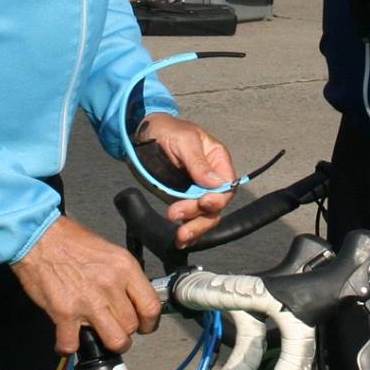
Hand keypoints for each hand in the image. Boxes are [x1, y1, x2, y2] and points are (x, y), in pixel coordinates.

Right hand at [11, 215, 161, 353]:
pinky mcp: (64, 313)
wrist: (38, 236)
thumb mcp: (110, 252)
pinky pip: (73, 345)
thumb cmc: (70, 241)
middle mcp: (110, 285)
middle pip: (132, 326)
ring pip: (115, 341)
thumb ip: (124, 277)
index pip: (151, 307)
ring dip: (106, 344)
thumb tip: (132, 299)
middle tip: (114, 327)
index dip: (149, 323)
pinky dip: (69, 347)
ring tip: (97, 337)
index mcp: (124, 268)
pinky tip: (68, 339)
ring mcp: (88, 301)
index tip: (143, 326)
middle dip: (125, 332)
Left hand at [134, 114, 236, 244]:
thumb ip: (198, 162)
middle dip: (200, 216)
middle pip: (216, 206)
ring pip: (204, 216)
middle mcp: (210, 178)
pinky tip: (181, 240)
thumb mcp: (184, 140)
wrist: (143, 134)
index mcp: (217, 160)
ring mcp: (196, 191)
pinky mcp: (182, 199)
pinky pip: (190, 218)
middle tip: (176, 215)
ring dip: (194, 227)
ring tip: (179, 236)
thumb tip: (216, 183)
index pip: (227, 186)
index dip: (218, 198)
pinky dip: (188, 231)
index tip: (203, 202)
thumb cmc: (166, 129)